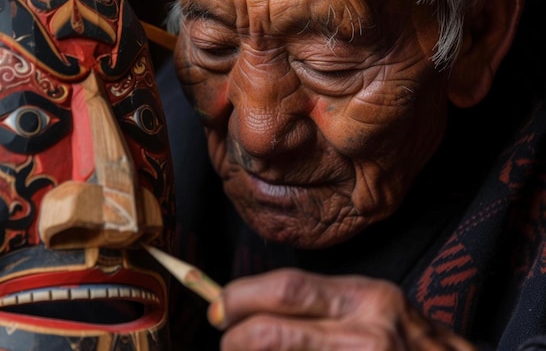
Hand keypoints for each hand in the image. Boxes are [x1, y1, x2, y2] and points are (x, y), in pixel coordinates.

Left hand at [207, 268, 476, 350]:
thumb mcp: (376, 308)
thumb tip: (255, 309)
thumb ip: (323, 306)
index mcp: (367, 299)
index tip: (222, 307)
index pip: (286, 288)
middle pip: (269, 330)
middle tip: (225, 338)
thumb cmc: (412, 346)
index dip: (242, 297)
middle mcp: (366, 333)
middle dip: (233, 336)